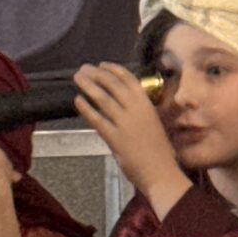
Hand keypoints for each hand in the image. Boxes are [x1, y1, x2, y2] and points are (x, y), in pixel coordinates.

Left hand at [74, 62, 186, 207]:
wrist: (160, 171)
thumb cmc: (158, 151)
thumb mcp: (152, 123)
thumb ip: (137, 112)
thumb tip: (118, 103)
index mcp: (147, 105)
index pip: (129, 80)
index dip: (113, 70)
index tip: (101, 64)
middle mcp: (136, 110)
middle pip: (113, 85)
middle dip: (96, 74)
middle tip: (84, 68)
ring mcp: (125, 124)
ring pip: (103, 98)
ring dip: (88, 85)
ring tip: (77, 78)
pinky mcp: (115, 138)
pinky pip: (97, 119)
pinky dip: (86, 108)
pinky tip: (77, 100)